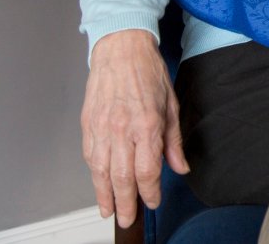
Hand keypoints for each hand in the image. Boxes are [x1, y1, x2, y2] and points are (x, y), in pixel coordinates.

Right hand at [81, 30, 188, 227]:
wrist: (121, 49)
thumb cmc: (148, 72)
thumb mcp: (172, 105)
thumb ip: (174, 140)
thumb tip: (180, 166)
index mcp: (147, 125)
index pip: (147, 170)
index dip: (150, 191)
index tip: (153, 201)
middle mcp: (122, 130)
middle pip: (122, 177)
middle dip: (125, 202)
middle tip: (127, 218)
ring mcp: (102, 128)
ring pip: (101, 171)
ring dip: (105, 194)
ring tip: (109, 210)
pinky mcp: (88, 124)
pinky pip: (90, 156)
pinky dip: (94, 174)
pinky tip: (100, 184)